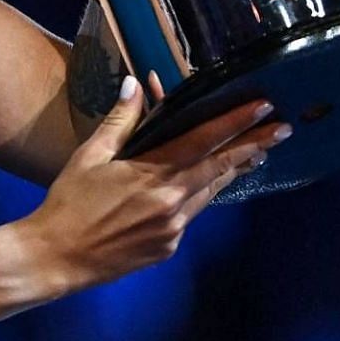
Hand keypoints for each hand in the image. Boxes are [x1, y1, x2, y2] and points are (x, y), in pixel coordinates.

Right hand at [16, 75, 289, 292]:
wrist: (56, 257)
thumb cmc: (69, 201)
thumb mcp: (90, 155)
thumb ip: (121, 120)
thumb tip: (138, 83)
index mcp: (153, 174)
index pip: (205, 141)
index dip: (236, 123)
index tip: (263, 107)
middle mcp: (172, 202)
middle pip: (221, 168)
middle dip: (254, 146)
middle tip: (283, 129)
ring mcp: (174, 229)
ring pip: (210, 192)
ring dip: (233, 170)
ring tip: (255, 153)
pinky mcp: (169, 247)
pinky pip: (192, 214)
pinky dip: (200, 194)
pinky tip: (203, 184)